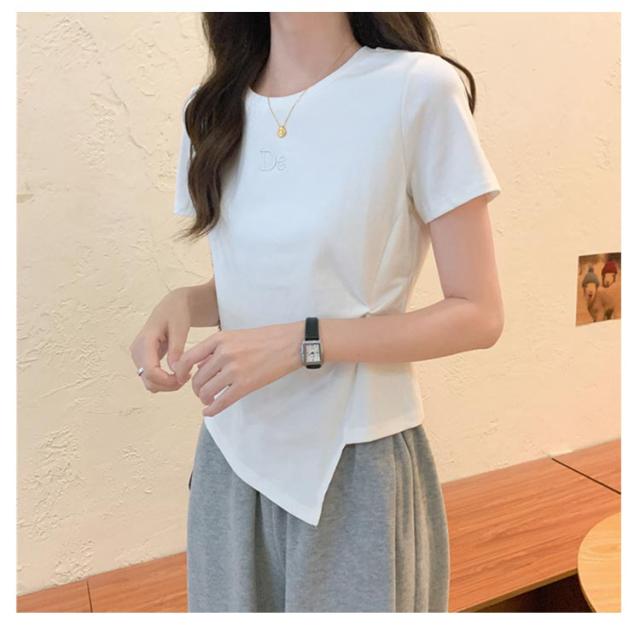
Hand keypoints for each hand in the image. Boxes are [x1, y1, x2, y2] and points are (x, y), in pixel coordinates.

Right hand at [129, 288, 192, 392]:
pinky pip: (151, 378)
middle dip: (168, 385)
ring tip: (185, 374)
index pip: (150, 371)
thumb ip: (177, 348)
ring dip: (167, 384)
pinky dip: (164, 381)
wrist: (172, 306)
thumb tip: (175, 370)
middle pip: (148, 380)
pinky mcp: (143, 359)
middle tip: (188, 377)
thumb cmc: (177, 313)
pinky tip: (178, 372)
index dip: (167, 380)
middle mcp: (137, 351)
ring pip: (149, 382)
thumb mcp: (180, 327)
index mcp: (145, 341)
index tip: (185, 377)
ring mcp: (138, 356)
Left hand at [171, 321, 303, 416]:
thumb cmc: (266, 338)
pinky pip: (221, 402)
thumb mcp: (236, 335)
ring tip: (208, 400)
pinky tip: (209, 412)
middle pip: (197, 378)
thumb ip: (216, 348)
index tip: (181, 379)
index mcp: (219, 339)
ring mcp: (234, 370)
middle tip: (201, 392)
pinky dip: (212, 410)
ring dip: (204, 399)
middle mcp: (223, 354)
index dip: (180, 372)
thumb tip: (198, 365)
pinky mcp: (245, 385)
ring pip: (206, 391)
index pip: (188, 358)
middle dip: (196, 389)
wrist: (291, 343)